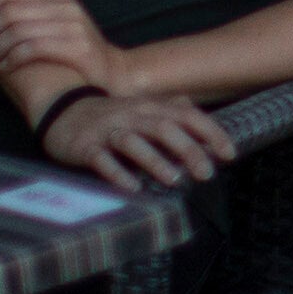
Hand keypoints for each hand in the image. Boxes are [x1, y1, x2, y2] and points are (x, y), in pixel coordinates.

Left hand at [0, 0, 122, 92]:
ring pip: (17, 31)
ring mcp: (73, 26)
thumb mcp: (63, 12)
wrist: (113, 71)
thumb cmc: (78, 44)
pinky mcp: (77, 48)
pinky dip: (13, 58)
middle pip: (9, 11)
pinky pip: (33, 48)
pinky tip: (5, 67)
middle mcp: (66, 6)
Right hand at [42, 89, 234, 193]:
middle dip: (188, 150)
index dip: (210, 133)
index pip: (187, 115)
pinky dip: (117, 173)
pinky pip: (102, 159)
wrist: (63, 111)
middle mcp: (132, 114)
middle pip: (164, 128)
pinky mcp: (86, 146)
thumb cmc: (113, 115)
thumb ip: (173, 112)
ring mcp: (107, 130)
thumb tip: (206, 126)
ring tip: (174, 180)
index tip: (229, 154)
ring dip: (155, 161)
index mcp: (151, 106)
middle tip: (206, 173)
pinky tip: (132, 187)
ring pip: (133, 142)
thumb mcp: (144, 108)